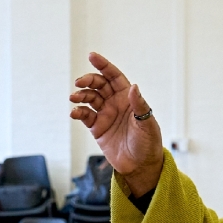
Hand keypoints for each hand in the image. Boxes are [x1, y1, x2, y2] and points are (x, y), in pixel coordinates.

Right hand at [70, 53, 164, 196]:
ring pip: (89, 98)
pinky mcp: (97, 128)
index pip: (114, 76)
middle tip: (79, 83)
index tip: (92, 56)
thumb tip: (133, 86)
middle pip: (99, 84)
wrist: (140, 166)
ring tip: (74, 98)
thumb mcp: (147, 124)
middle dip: (88, 80)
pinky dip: (78, 112)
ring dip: (81, 95)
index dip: (103, 65)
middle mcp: (116, 103)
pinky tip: (75, 112)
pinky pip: (85, 115)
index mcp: (128, 98)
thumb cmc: (148, 144)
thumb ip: (139, 105)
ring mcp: (106, 115)